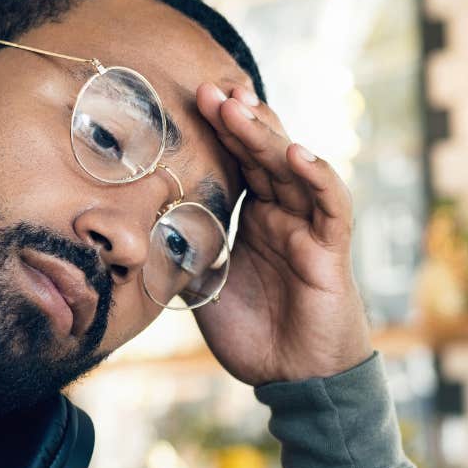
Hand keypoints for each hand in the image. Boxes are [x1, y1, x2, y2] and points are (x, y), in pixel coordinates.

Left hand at [190, 83, 372, 386]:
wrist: (295, 378)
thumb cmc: (256, 335)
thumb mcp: (205, 290)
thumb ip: (182, 256)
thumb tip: (137, 235)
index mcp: (256, 218)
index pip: (239, 162)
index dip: (220, 131)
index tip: (190, 101)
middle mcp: (285, 214)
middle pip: (264, 153)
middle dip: (237, 119)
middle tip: (208, 88)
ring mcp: (310, 226)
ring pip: (293, 167)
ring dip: (268, 135)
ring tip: (241, 106)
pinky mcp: (331, 248)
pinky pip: (330, 202)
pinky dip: (315, 174)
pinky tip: (294, 152)